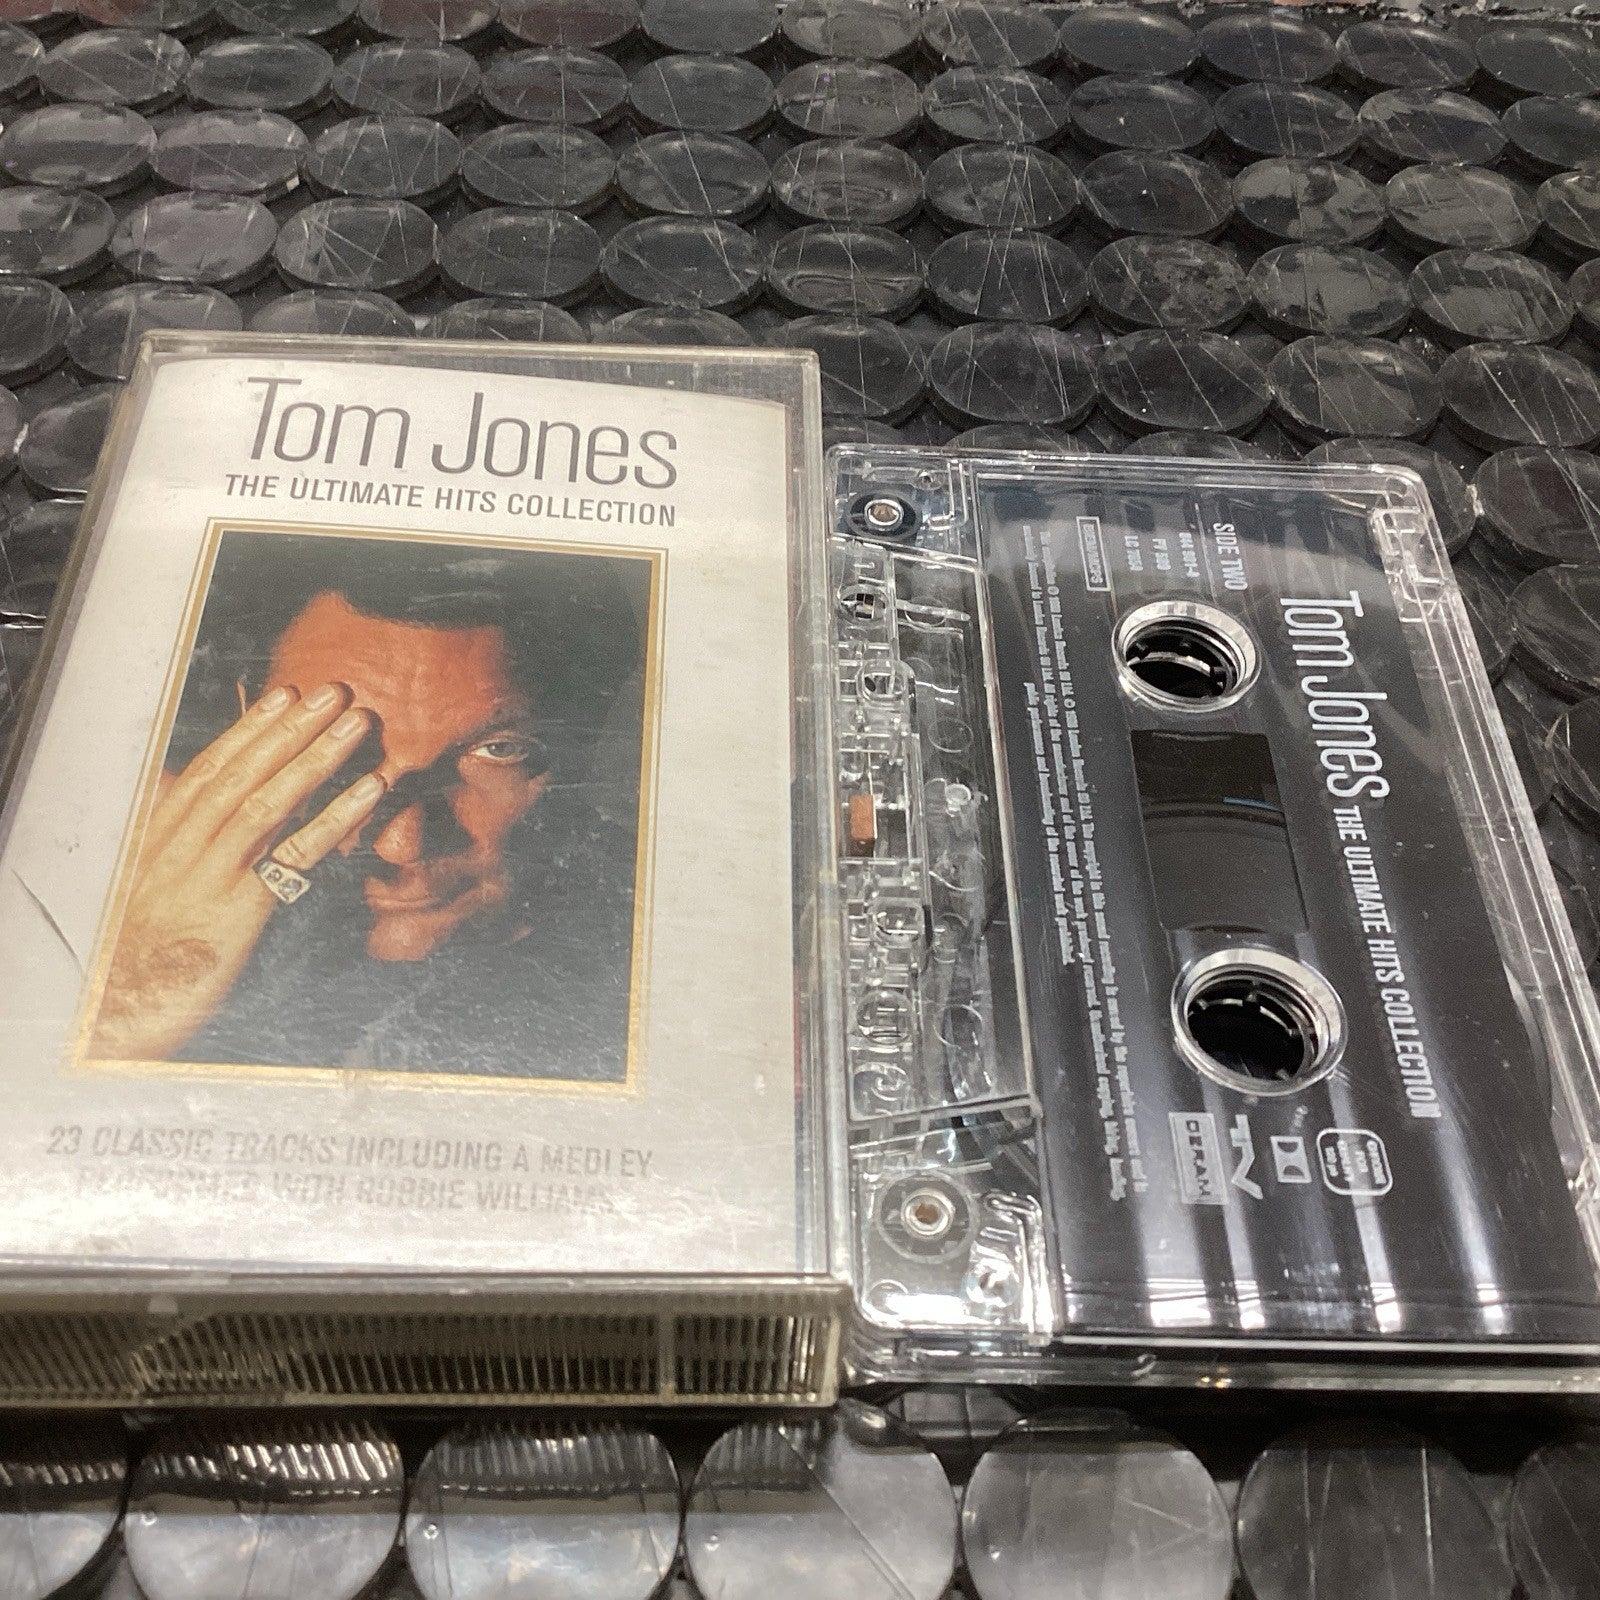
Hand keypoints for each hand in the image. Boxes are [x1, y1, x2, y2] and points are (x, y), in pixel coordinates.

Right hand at [89, 682, 385, 1060]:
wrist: (123, 1010)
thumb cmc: (143, 949)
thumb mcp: (148, 883)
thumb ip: (169, 833)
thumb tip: (173, 783)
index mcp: (161, 836)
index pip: (210, 768)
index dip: (249, 729)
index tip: (284, 695)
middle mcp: (182, 845)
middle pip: (243, 773)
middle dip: (292, 728)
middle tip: (336, 691)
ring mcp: (211, 874)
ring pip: (268, 801)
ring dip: (318, 757)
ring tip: (357, 724)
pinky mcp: (240, 908)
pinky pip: (296, 853)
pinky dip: (337, 816)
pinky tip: (369, 791)